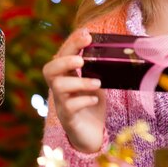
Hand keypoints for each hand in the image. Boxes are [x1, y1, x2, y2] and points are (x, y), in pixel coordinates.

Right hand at [42, 28, 105, 152]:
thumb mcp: (96, 80)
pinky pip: (68, 107)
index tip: (86, 34)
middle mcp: (60, 88)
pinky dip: (83, 101)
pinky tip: (94, 100)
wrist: (92, 133)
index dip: (71, 43)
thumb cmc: (92, 102)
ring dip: (79, 82)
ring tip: (97, 83)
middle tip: (81, 59)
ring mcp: (62, 103)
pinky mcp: (69, 119)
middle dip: (64, 60)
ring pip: (59, 87)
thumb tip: (118, 47)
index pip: (61, 55)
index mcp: (66, 75)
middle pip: (49, 69)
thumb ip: (99, 66)